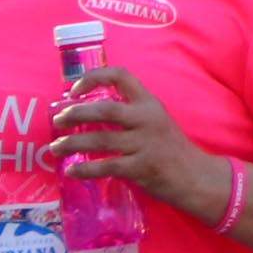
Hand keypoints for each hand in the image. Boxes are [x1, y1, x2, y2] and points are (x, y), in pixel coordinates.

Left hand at [49, 66, 222, 218]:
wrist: (196, 176)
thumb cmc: (170, 148)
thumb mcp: (155, 121)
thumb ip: (128, 115)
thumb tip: (86, 114)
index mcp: (149, 103)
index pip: (121, 76)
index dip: (93, 78)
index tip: (75, 90)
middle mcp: (147, 119)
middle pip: (105, 109)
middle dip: (76, 114)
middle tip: (58, 120)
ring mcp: (145, 144)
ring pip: (101, 139)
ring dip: (72, 143)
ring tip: (56, 148)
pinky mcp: (141, 168)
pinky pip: (106, 166)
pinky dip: (84, 170)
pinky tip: (72, 172)